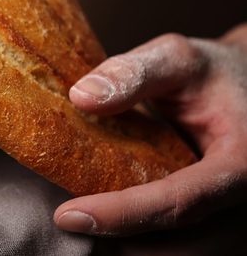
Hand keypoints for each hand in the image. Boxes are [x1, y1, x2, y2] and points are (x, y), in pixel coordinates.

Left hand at [54, 29, 246, 236]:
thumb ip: (135, 73)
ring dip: (128, 244)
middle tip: (66, 218)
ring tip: (84, 218)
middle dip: (117, 238)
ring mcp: (238, 225)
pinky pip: (181, 250)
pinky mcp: (225, 231)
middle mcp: (245, 205)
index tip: (68, 216)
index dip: (121, 214)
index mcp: (242, 163)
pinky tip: (109, 221)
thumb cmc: (216, 74)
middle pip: (176, 246)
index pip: (177, 203)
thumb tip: (81, 97)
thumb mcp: (179, 58)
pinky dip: (142, 242)